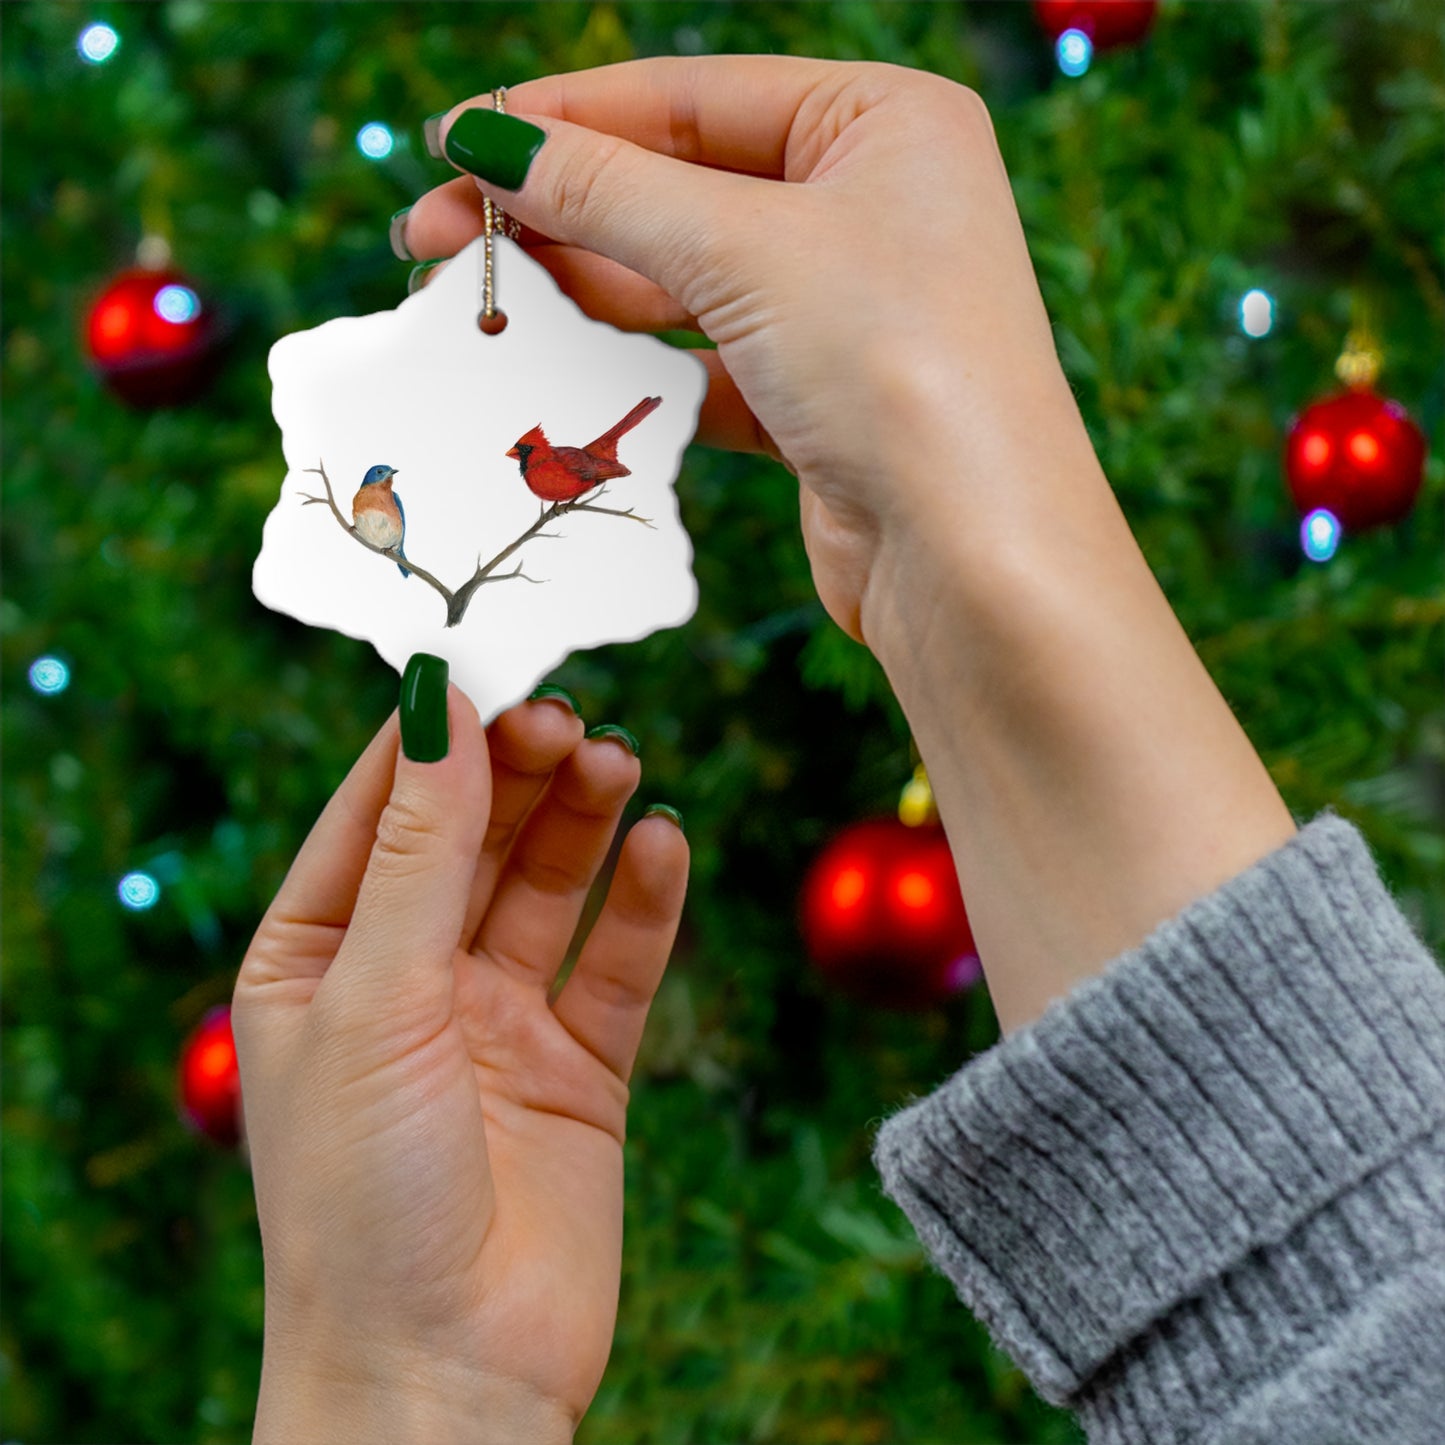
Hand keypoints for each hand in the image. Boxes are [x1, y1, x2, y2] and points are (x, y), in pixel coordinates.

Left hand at [233, 683, 686, 1441]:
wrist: (445, 1377)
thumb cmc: (362, 1198)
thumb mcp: (375, 999)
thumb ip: (419, 851)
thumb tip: (438, 704)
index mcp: (318, 959)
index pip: (377, 811)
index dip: (432, 736)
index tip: (488, 662)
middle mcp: (408, 980)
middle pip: (474, 837)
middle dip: (519, 771)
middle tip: (570, 715)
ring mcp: (498, 1022)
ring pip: (549, 885)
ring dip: (584, 820)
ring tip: (620, 760)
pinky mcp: (580, 1067)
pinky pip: (617, 962)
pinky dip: (644, 902)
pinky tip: (664, 844)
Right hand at [405, 59, 1294, 1034]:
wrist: (974, 560)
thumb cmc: (898, 368)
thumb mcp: (743, 251)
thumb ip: (607, 191)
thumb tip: (487, 140)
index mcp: (882, 122)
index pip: (690, 97)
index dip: (564, 119)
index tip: (454, 144)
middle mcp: (871, 204)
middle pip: (679, 187)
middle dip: (556, 211)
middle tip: (433, 238)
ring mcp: (846, 307)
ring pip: (684, 280)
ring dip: (582, 290)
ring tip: (476, 301)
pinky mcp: (818, 399)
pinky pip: (703, 361)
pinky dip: (632, 365)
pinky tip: (554, 365)